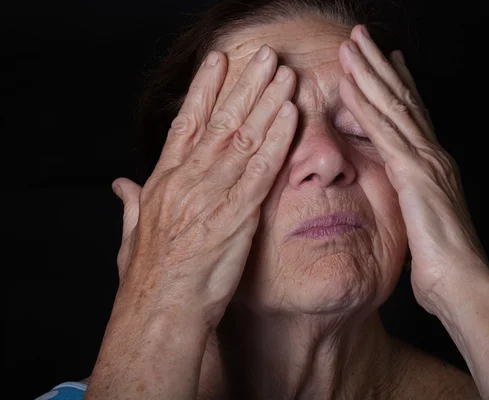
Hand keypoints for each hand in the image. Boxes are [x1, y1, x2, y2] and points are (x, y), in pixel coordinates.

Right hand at [110, 45, 296, 328]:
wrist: (160, 310)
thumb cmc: (149, 277)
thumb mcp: (131, 234)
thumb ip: (131, 203)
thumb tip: (120, 184)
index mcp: (164, 180)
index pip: (186, 122)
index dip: (204, 89)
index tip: (220, 61)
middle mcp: (188, 179)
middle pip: (220, 120)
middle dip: (245, 84)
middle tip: (265, 55)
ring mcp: (213, 194)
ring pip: (243, 137)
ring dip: (266, 102)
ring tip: (284, 73)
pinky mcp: (237, 214)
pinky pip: (261, 169)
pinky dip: (277, 139)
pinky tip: (291, 114)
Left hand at [338, 25, 488, 315]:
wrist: (461, 284)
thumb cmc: (443, 262)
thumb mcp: (423, 222)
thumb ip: (413, 201)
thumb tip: (403, 199)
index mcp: (433, 165)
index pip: (413, 115)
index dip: (399, 85)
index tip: (386, 61)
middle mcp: (432, 155)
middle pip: (403, 100)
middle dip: (381, 65)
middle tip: (363, 38)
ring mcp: (425, 161)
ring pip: (394, 106)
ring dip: (371, 73)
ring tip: (353, 45)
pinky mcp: (414, 175)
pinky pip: (384, 132)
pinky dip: (366, 105)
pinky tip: (351, 84)